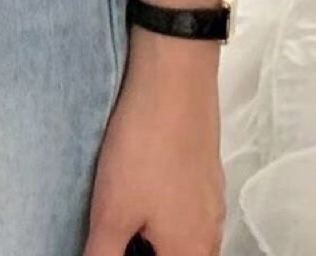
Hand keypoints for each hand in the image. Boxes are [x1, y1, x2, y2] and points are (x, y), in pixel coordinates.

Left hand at [81, 33, 226, 255]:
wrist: (174, 78)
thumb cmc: (145, 146)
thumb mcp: (112, 212)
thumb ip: (104, 254)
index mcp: (191, 252)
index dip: (126, 251)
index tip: (107, 237)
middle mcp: (210, 234)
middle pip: (171, 253)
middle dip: (138, 244)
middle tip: (108, 228)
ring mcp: (212, 200)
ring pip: (178, 234)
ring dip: (148, 230)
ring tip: (116, 208)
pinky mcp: (205, 172)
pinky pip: (183, 207)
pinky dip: (158, 207)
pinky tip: (134, 182)